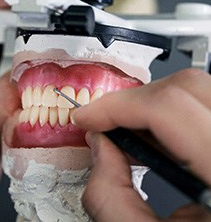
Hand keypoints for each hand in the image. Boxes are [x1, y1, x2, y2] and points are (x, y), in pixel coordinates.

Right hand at [72, 69, 210, 220]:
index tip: (88, 117)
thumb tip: (99, 147)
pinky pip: (201, 108)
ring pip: (196, 93)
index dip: (118, 107)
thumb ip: (110, 197)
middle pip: (187, 91)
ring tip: (125, 135)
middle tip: (104, 123)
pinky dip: (168, 117)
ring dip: (150, 108)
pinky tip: (152, 140)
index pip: (170, 111)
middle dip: (132, 103)